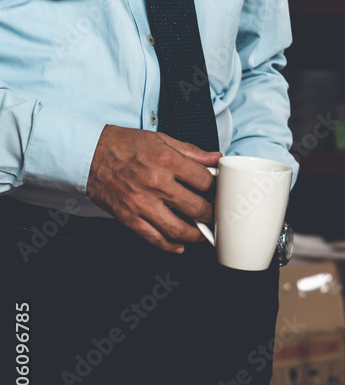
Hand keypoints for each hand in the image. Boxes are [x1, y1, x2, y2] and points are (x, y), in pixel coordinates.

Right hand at [87, 125, 221, 252]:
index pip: (205, 181)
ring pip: (179, 229)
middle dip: (210, 214)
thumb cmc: (124, 145)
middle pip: (198, 208)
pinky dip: (170, 246)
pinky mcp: (129, 217)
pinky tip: (179, 245)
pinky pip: (154, 238)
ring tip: (201, 233)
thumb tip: (216, 159)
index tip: (216, 192)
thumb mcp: (161, 139)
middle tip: (213, 215)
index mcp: (168, 161)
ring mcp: (142, 203)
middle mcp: (157, 183)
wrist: (89, 154)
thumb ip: (192, 151)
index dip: (215, 188)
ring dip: (196, 235)